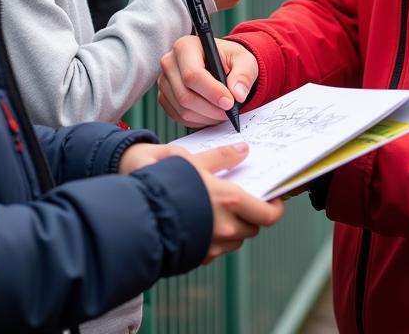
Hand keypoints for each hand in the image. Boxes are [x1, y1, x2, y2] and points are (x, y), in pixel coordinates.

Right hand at [117, 142, 283, 260]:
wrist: (132, 213)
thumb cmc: (163, 182)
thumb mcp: (192, 160)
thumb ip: (222, 157)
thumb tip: (242, 150)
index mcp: (230, 203)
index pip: (268, 215)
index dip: (276, 208)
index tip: (274, 198)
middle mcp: (225, 229)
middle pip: (253, 228)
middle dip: (252, 214)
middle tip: (244, 197)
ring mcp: (211, 247)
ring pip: (235, 240)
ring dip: (234, 226)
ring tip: (219, 207)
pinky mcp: (196, 257)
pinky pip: (216, 248)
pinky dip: (216, 236)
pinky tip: (201, 219)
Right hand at [159, 34, 259, 127]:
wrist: (220, 63)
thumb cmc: (230, 59)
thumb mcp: (244, 60)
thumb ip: (243, 75)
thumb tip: (238, 95)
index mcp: (185, 46)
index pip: (192, 74)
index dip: (212, 92)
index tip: (229, 102)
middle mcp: (169, 63)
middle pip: (185, 95)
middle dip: (211, 108)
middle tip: (230, 111)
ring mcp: (164, 82)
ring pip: (182, 109)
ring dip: (207, 116)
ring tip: (223, 112)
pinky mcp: (164, 98)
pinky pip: (179, 117)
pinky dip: (199, 120)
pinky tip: (211, 113)